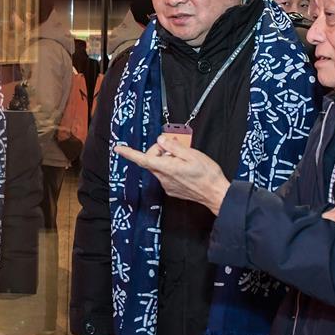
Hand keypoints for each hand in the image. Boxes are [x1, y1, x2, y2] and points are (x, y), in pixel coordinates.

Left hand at [114, 136, 229, 214]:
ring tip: (184, 159)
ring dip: (167, 159)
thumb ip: (173, 146)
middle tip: (176, 147)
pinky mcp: (171, 190)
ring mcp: (167, 185)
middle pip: (152, 160)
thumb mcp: (191, 154)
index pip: (143, 159)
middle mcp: (163, 178)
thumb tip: (161, 140)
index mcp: (167, 168)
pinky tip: (184, 168)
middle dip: (160, 150)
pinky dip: (171, 168)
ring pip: (159, 167)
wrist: (216, 193)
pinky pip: (165, 174)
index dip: (129, 153)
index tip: (118, 148)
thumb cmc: (207, 174)